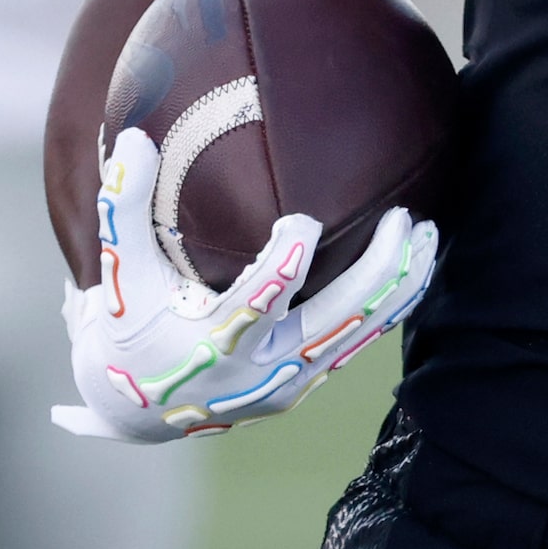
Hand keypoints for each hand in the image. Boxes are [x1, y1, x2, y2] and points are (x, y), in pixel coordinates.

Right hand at [51, 125, 435, 441]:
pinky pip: (362, 342)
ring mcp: (291, 381)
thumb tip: (134, 139)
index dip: (284, 265)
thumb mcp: (118, 274)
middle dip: (375, 270)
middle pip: (334, 320)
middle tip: (402, 217)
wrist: (139, 409)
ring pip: (360, 332)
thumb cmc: (128, 326)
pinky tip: (419, 264)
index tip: (306, 220)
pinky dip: (393, 306)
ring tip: (429, 232)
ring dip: (400, 284)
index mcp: (211, 344)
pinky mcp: (309, 381)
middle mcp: (259, 370)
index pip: (255, 304)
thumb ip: (123, 206)